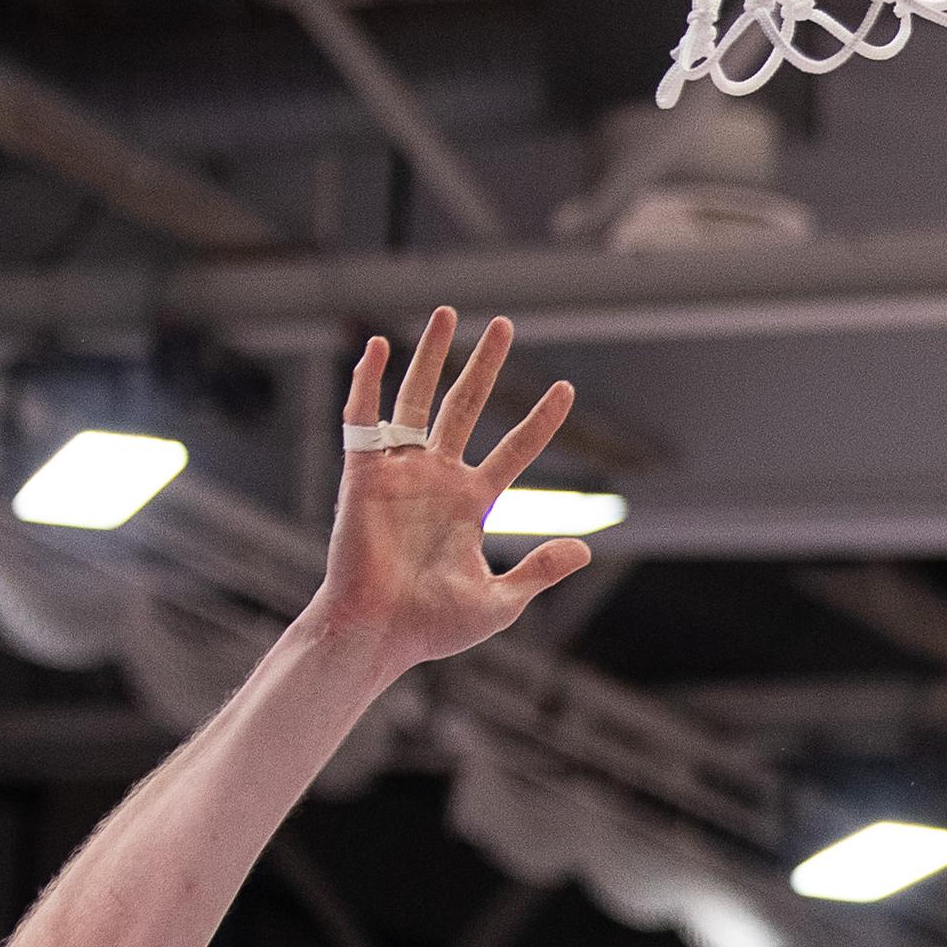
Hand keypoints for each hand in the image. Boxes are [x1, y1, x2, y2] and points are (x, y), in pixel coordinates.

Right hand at [311, 308, 590, 662]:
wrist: (380, 634)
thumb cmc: (432, 626)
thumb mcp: (500, 601)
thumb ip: (539, 571)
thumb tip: (584, 550)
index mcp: (471, 504)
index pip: (515, 449)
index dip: (540, 421)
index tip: (567, 388)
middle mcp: (437, 478)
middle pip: (465, 406)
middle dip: (485, 366)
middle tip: (506, 324)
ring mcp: (400, 472)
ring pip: (418, 399)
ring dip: (431, 356)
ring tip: (449, 313)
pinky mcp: (362, 475)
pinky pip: (363, 419)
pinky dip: (366, 382)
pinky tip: (376, 347)